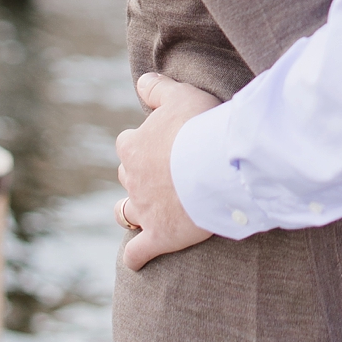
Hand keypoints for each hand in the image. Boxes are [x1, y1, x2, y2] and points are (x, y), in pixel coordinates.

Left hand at [114, 74, 221, 270]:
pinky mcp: (158, 237)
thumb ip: (158, 88)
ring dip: (131, 212)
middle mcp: (132, 178)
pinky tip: (138, 259)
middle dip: (140, 176)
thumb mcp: (181, 94)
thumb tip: (141, 82)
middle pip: (128, 176)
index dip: (143, 144)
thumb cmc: (200, 126)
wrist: (215, 164)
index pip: (128, 143)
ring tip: (146, 212)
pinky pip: (136, 253)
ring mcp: (143, 210)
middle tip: (166, 174)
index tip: (164, 144)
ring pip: (125, 213)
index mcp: (133, 146)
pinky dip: (135, 257)